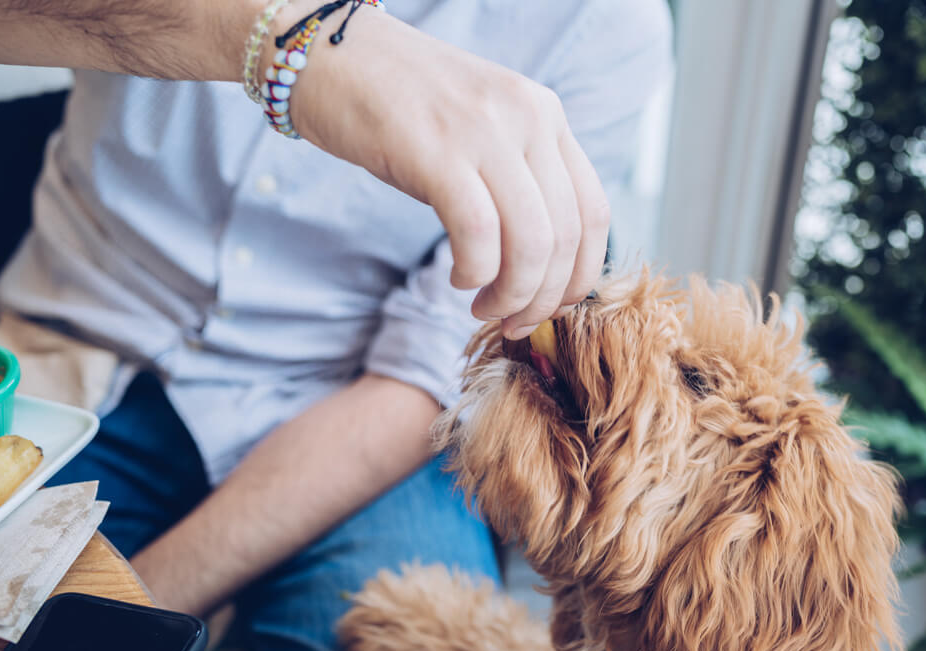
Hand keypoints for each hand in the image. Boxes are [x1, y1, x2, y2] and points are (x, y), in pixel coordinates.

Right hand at [286, 10, 609, 337]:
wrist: (330, 54)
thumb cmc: (402, 108)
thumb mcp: (483, 133)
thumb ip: (519, 180)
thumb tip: (544, 267)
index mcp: (547, 115)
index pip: (595, 213)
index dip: (580, 276)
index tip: (551, 306)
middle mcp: (529, 118)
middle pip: (566, 237)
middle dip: (543, 299)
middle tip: (512, 321)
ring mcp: (485, 131)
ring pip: (530, 243)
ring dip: (511, 295)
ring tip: (482, 306)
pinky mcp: (438, 150)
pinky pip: (479, 234)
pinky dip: (475, 272)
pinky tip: (458, 278)